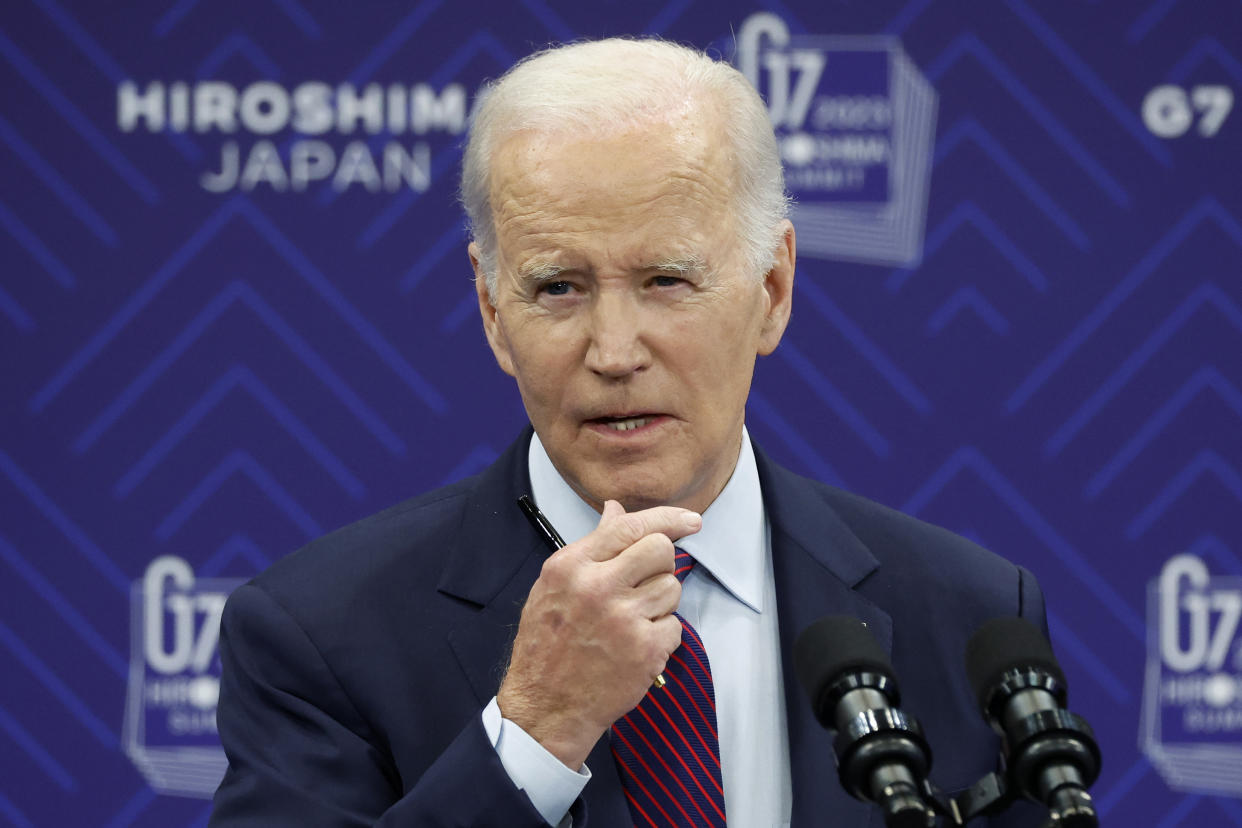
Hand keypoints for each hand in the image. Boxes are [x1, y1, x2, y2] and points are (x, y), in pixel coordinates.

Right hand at [496, 500, 701, 767]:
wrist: (544, 706)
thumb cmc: (547, 645)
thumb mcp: (556, 586)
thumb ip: (592, 547)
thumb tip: (616, 510)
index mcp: (571, 566)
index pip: (630, 526)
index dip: (668, 518)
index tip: (691, 520)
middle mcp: (597, 587)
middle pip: (660, 550)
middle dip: (661, 564)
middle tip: (645, 584)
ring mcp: (623, 619)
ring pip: (672, 588)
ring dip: (660, 604)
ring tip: (631, 623)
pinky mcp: (644, 650)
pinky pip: (676, 626)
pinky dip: (662, 637)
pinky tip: (636, 647)